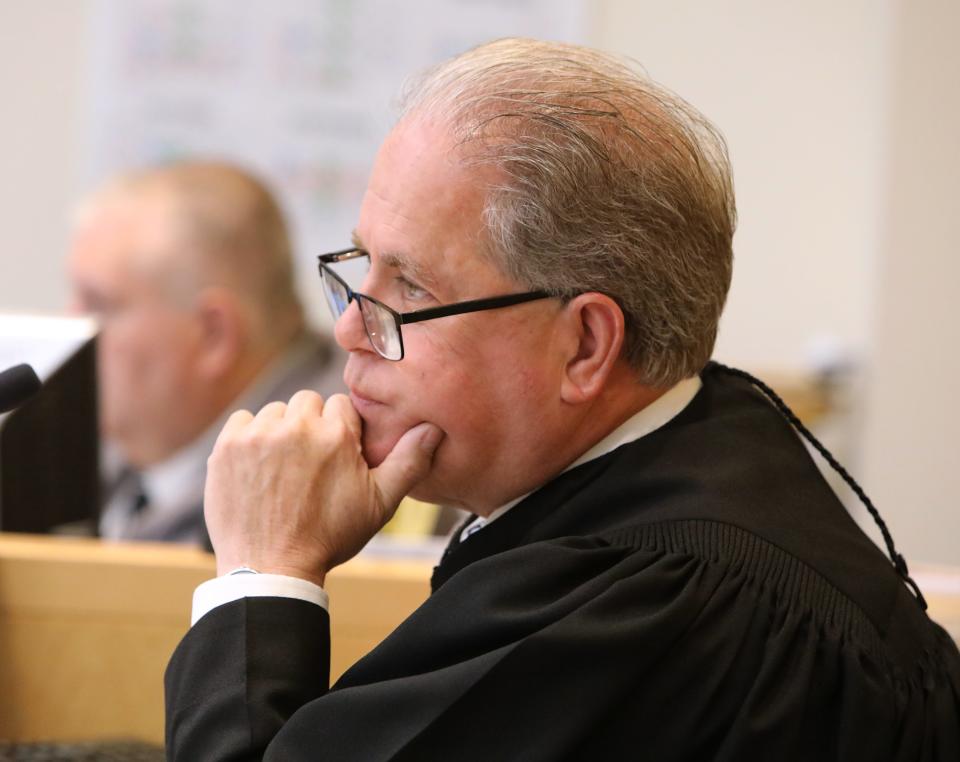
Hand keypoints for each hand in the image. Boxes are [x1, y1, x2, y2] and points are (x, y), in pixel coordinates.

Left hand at [203, 390, 443, 585]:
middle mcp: (297, 426)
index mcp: (336, 435)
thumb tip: (433, 428)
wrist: (270, 569)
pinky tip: (259, 467)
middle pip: (308, 402)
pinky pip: (243, 421)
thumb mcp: (380, 504)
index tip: (336, 457)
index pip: (341, 405)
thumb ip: (409, 461)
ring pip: (276, 411)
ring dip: (280, 431)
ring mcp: (258, 435)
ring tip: (283, 470)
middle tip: (310, 463)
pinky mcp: (227, 446)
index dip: (341, 431)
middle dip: (311, 425)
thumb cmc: (329, 537)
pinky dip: (249, 438)